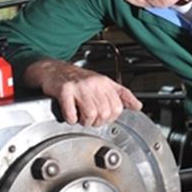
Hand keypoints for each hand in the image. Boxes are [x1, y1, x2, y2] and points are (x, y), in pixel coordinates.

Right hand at [24, 59, 142, 125]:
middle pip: (105, 113)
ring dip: (85, 121)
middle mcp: (94, 84)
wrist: (53, 70)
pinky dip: (71, 119)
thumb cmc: (78, 79)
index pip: (118, 107)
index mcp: (105, 83)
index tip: (104, 117)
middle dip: (97, 121)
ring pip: (91, 114)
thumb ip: (122, 95)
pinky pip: (71, 113)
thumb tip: (138, 106)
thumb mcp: (103, 84)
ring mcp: (79, 87)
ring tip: (80, 117)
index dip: (111, 117)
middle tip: (90, 118)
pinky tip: (70, 115)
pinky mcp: (64, 90)